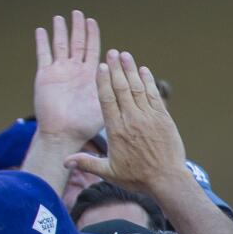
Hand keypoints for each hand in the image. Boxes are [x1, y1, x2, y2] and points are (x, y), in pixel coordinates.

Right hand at [33, 10, 102, 143]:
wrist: (63, 135)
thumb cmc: (84, 127)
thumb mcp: (103, 109)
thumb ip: (111, 96)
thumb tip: (129, 86)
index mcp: (91, 77)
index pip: (92, 51)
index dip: (93, 37)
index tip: (93, 22)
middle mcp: (75, 72)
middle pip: (78, 44)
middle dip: (79, 29)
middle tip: (79, 14)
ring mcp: (60, 72)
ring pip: (60, 46)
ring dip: (61, 31)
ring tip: (62, 17)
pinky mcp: (45, 76)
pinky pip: (43, 55)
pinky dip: (42, 42)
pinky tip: (42, 30)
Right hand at [65, 50, 186, 193]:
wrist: (167, 181)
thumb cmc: (138, 178)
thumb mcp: (110, 173)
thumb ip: (87, 163)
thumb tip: (65, 162)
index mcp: (116, 130)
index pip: (107, 99)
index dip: (103, 81)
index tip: (100, 66)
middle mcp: (132, 120)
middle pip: (121, 88)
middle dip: (116, 68)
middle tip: (112, 52)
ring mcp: (149, 117)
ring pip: (138, 88)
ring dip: (131, 70)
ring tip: (126, 55)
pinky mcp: (164, 119)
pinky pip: (154, 95)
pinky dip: (149, 82)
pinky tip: (144, 70)